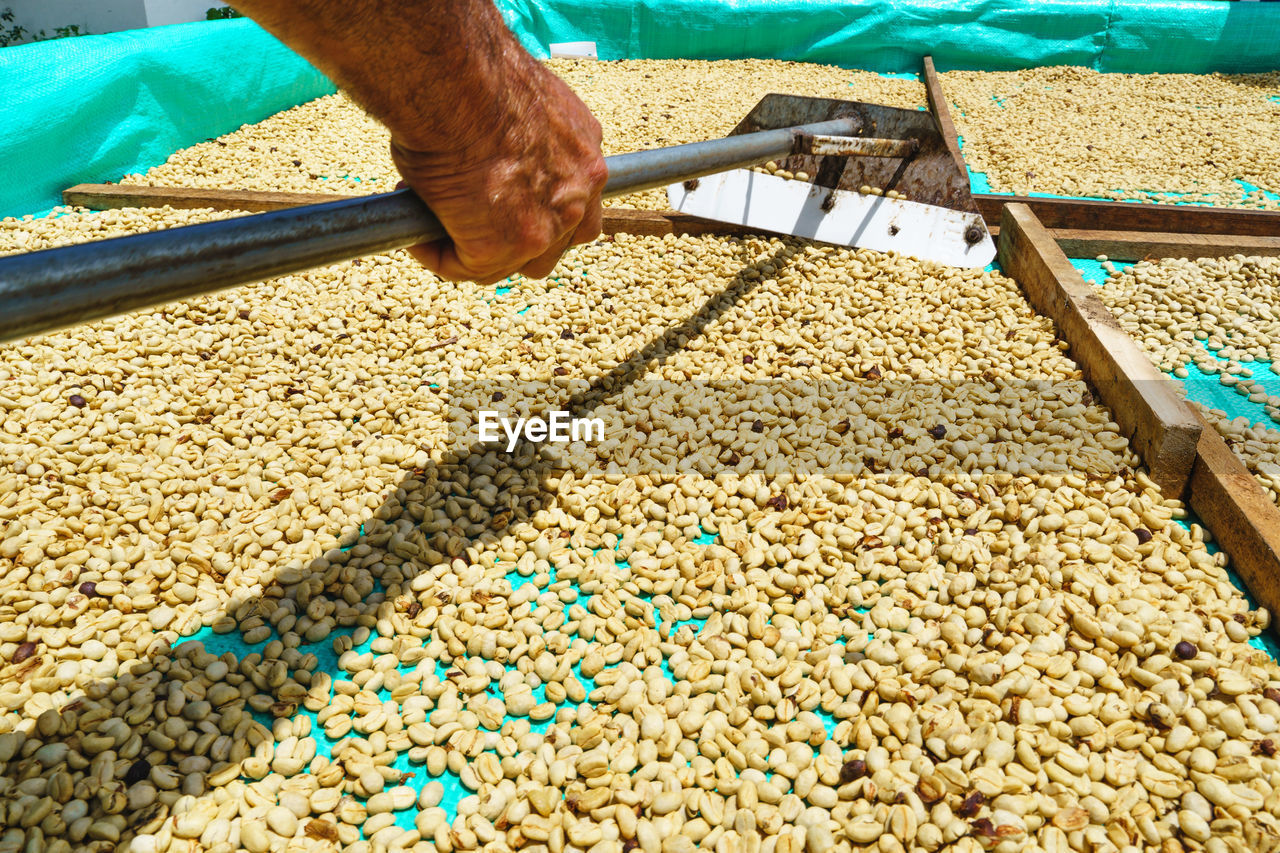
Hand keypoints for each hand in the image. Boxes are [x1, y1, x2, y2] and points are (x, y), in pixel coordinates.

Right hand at [390, 58, 606, 284]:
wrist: (456, 78)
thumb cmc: (473, 74)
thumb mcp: (517, 106)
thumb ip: (517, 141)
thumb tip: (486, 155)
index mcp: (583, 151)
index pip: (576, 199)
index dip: (540, 208)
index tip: (506, 203)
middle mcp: (580, 192)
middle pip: (558, 241)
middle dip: (520, 239)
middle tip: (477, 225)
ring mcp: (546, 226)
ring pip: (519, 264)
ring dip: (483, 256)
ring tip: (444, 235)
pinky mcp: (505, 246)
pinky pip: (467, 266)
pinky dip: (440, 256)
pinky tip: (418, 238)